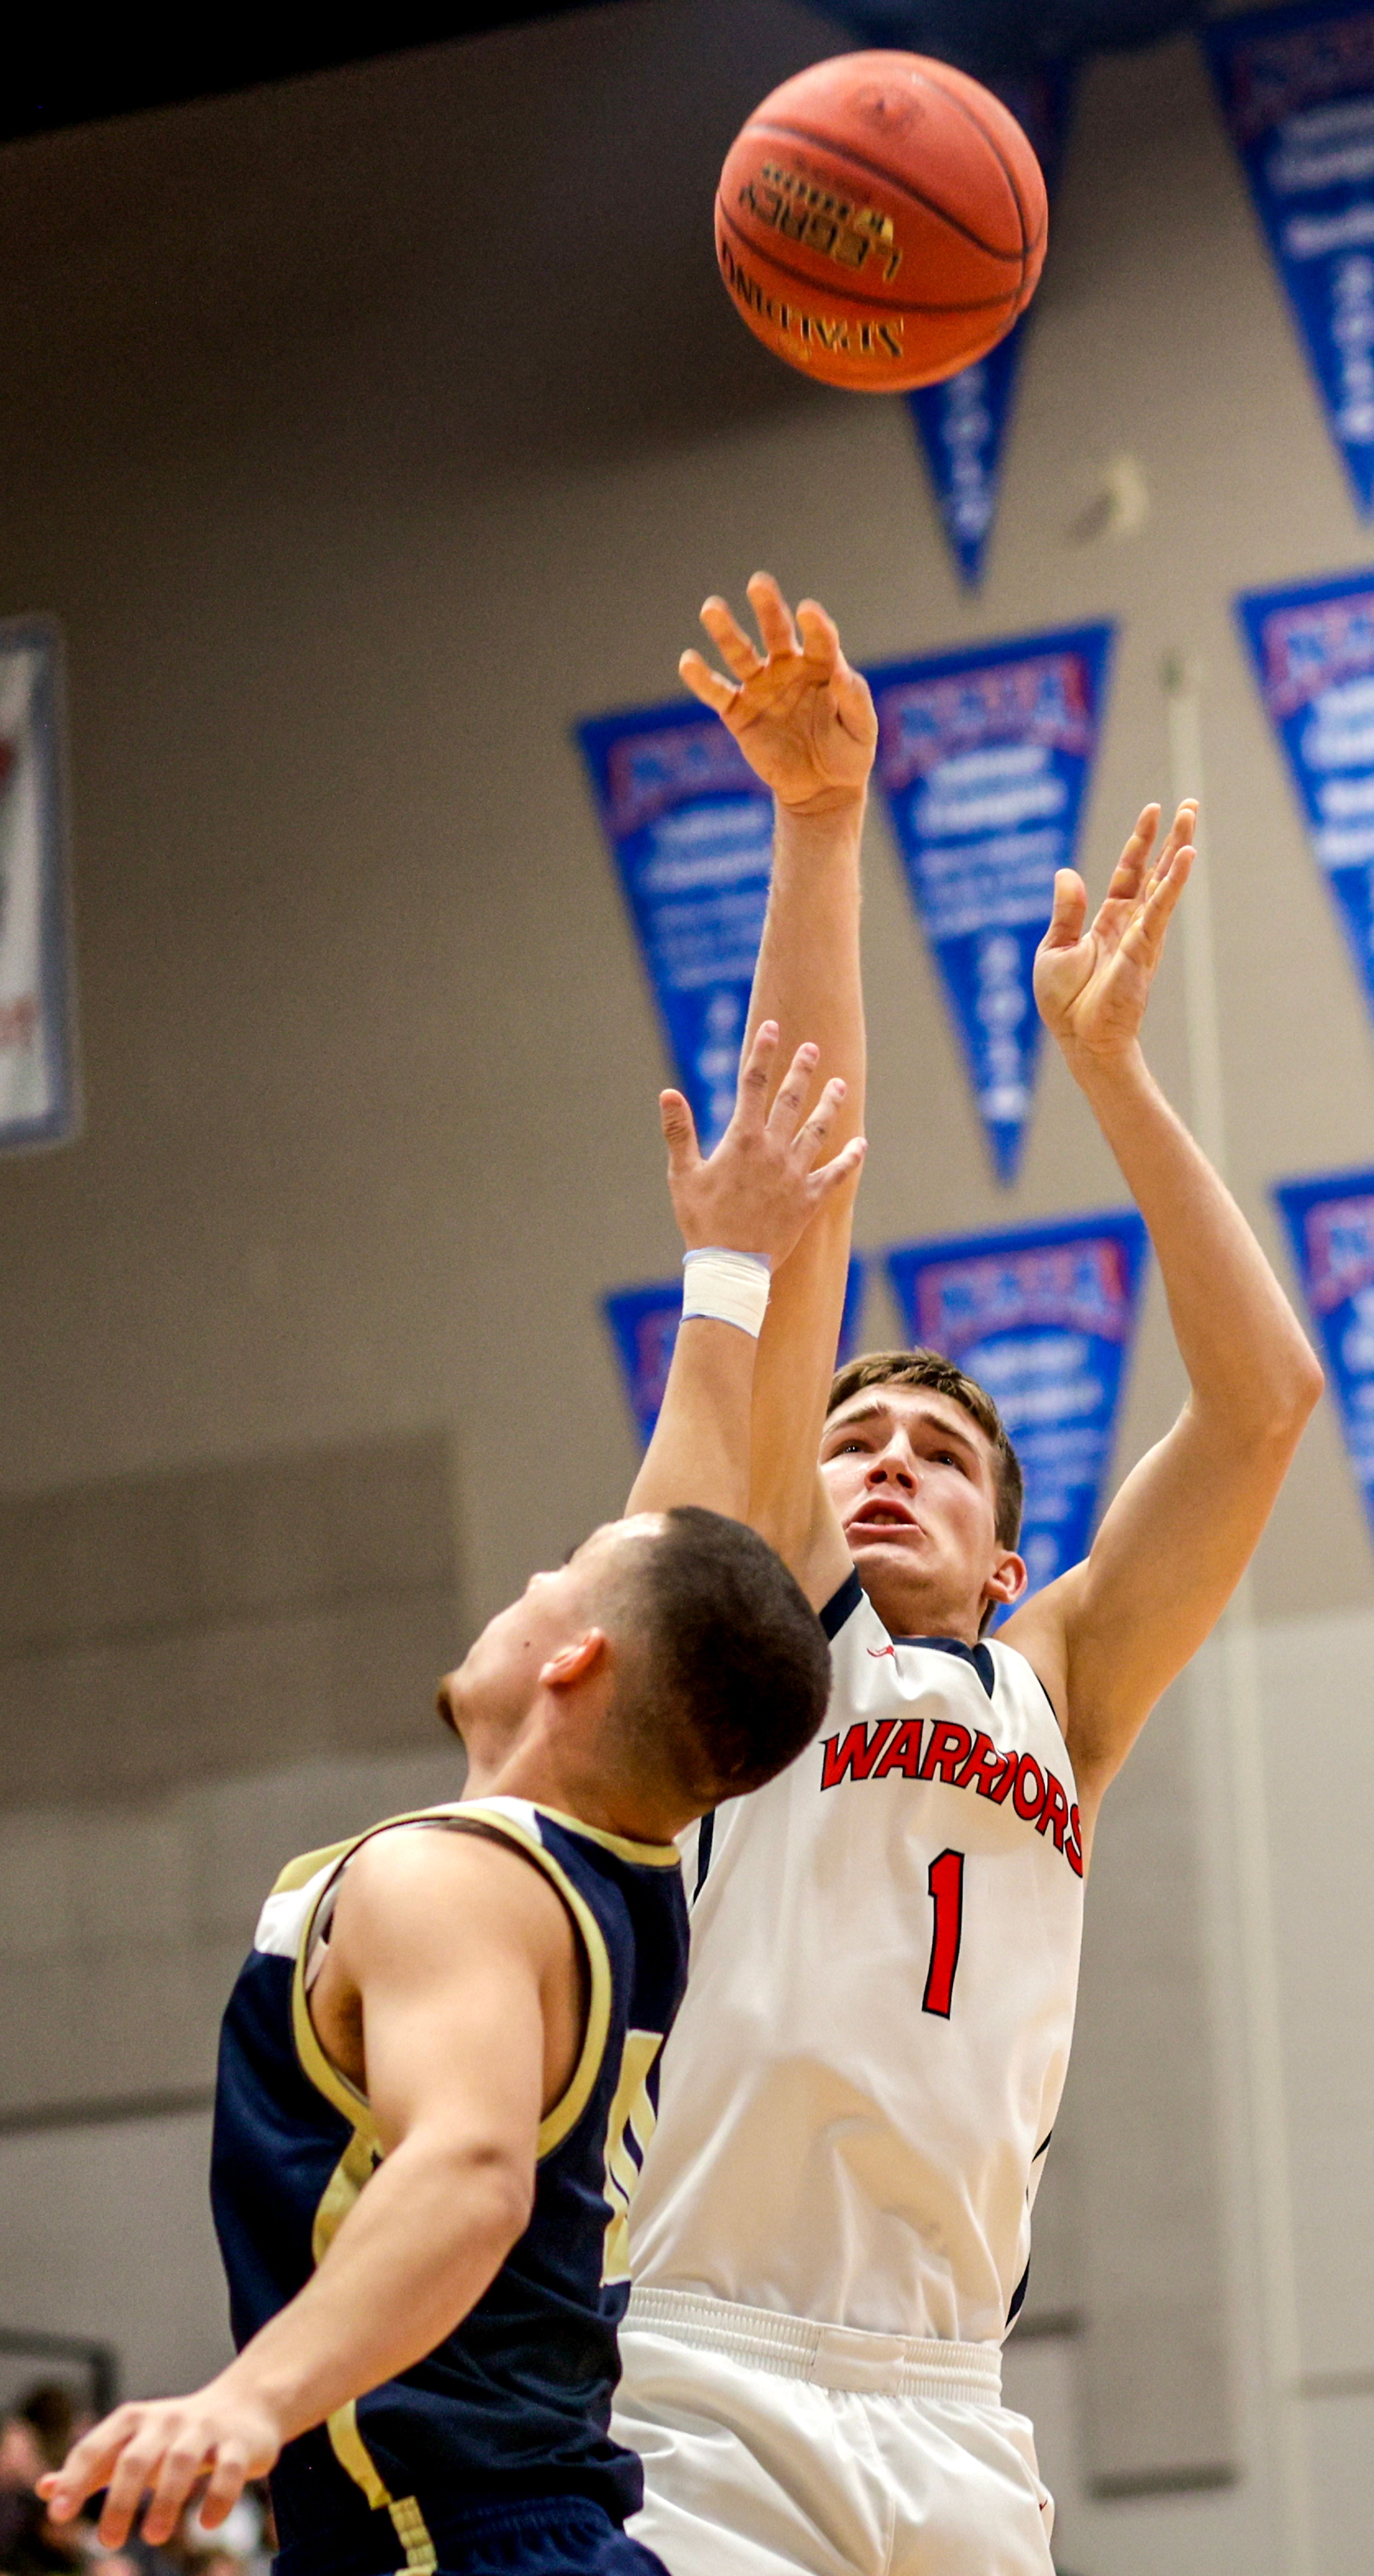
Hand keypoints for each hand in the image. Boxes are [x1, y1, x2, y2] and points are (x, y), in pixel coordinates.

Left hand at [39, 2381, 280, 2550]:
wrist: (245, 2405)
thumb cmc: (174, 2436)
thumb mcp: (131, 2445)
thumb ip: (92, 2468)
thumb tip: (44, 2489)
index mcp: (134, 2421)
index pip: (96, 2448)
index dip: (75, 2480)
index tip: (58, 2516)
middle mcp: (167, 2420)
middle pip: (136, 2459)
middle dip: (119, 2500)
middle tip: (107, 2542)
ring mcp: (205, 2429)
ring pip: (181, 2462)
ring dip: (166, 2501)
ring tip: (153, 2537)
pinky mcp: (239, 2444)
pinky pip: (229, 2470)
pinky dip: (218, 2498)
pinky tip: (206, 2524)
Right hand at [661, 1020, 864, 1267]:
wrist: (730, 1266)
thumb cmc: (702, 1221)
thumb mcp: (683, 1175)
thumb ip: (678, 1131)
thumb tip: (667, 1092)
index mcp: (742, 1139)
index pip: (753, 1084)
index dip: (762, 1052)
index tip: (772, 1028)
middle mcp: (773, 1150)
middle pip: (791, 1100)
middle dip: (801, 1070)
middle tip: (812, 1047)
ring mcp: (795, 1174)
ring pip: (818, 1130)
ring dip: (829, 1105)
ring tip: (839, 1085)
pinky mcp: (810, 1199)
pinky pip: (836, 1175)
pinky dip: (850, 1159)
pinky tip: (861, 1144)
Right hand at [679, 573, 875, 815]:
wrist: (821, 789)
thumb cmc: (848, 754)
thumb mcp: (861, 729)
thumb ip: (853, 698)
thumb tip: (839, 671)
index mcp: (822, 666)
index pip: (820, 639)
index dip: (815, 625)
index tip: (807, 611)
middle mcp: (788, 669)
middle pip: (776, 632)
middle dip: (768, 608)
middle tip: (759, 584)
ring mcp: (761, 688)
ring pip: (740, 654)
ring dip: (726, 631)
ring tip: (712, 608)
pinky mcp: (738, 713)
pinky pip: (717, 692)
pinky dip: (701, 678)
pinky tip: (688, 661)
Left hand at [1034, 800, 1194, 1073]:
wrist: (1079, 1037)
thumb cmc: (1065, 1002)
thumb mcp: (1055, 948)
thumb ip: (1066, 911)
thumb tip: (1066, 872)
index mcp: (1108, 922)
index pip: (1127, 873)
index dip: (1139, 844)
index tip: (1152, 813)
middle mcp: (1130, 923)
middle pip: (1154, 871)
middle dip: (1170, 838)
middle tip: (1188, 807)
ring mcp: (1141, 934)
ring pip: (1164, 882)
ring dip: (1178, 849)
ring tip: (1191, 817)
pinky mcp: (1144, 946)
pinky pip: (1161, 907)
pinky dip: (1173, 881)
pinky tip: (1186, 855)